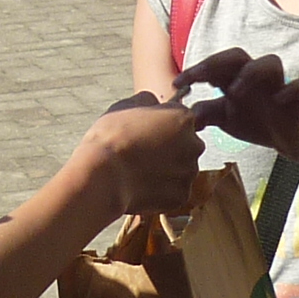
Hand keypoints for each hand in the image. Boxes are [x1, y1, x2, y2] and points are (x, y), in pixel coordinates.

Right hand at [71, 94, 202, 218]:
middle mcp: (194, 144)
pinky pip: (174, 193)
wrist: (104, 175)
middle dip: (171, 150)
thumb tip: (153, 101)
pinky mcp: (181, 196)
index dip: (163, 127)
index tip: (148, 133)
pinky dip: (161, 192)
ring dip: (167, 171)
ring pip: (182, 171)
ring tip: (140, 172)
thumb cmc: (112, 137)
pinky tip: (142, 187)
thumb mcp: (126, 106)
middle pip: (187, 146)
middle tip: (144, 154)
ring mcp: (189, 172)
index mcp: (184, 118)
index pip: (182, 119)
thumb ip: (147, 101)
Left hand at [178, 47, 298, 159]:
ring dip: (251, 72)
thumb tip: (179, 115)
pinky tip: (279, 102)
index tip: (176, 84)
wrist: (294, 137)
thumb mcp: (226, 118)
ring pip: (271, 62)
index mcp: (235, 80)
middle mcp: (256, 78)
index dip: (194, 71)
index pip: (213, 65)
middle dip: (216, 62)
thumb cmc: (257, 120)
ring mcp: (279, 86)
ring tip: (236, 92)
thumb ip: (204, 113)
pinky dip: (292, 90)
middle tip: (200, 79)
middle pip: (237, 54)